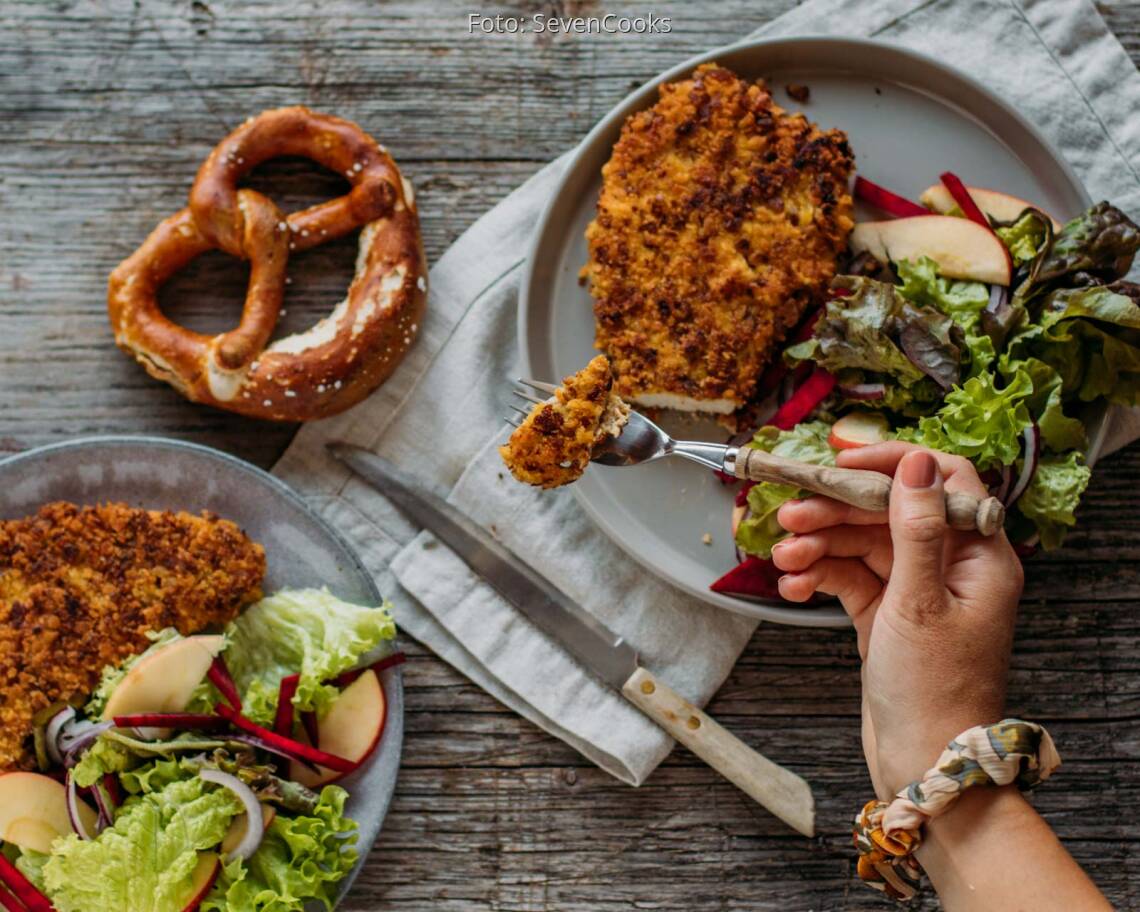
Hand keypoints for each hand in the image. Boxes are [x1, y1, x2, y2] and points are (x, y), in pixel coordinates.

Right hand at [771, 442, 1022, 796]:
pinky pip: (849, 578)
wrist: (922, 764)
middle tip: (791, 514)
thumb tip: (918, 463)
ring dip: (819, 546)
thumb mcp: (919, 603)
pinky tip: (794, 587)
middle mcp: (950, 567)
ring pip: (861, 546)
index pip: (941, 481)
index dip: (893, 463)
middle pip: (888, 513)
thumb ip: (915, 529)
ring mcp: (916, 591)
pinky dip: (820, 578)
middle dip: (837, 512)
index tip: (843, 462)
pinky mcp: (887, 615)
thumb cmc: (935, 692)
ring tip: (784, 557)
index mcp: (978, 556)